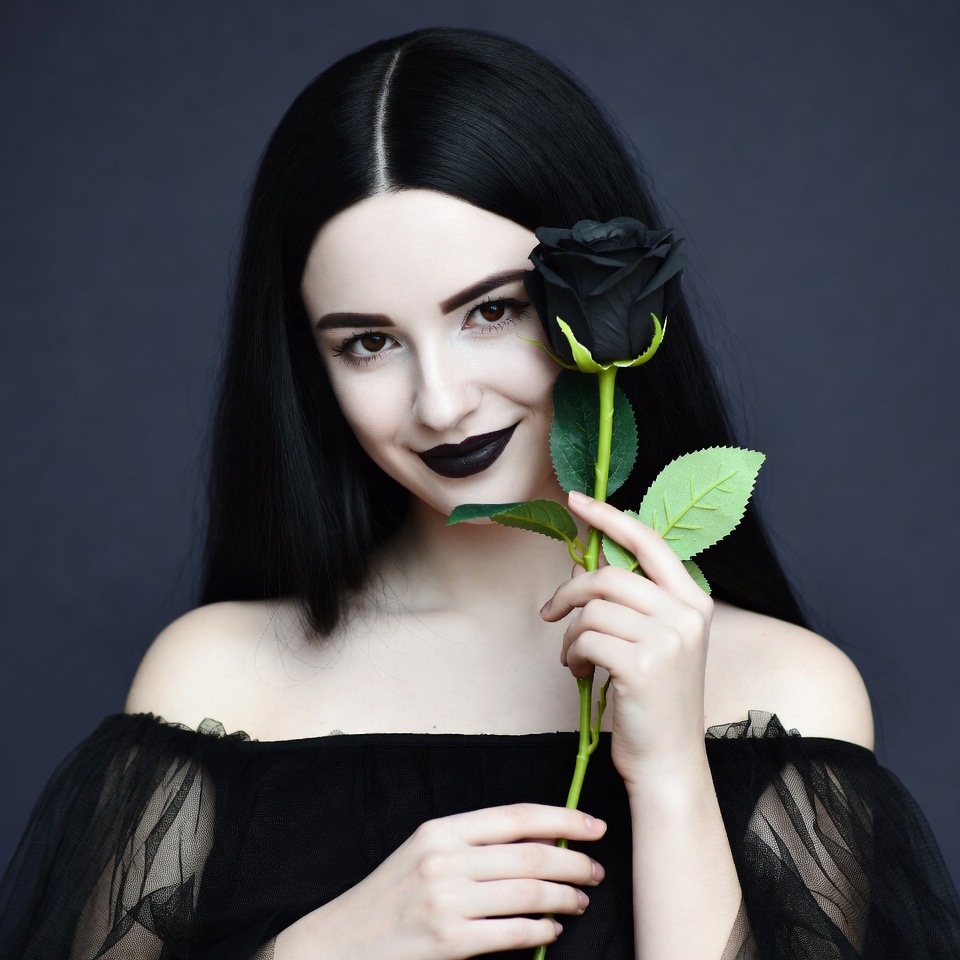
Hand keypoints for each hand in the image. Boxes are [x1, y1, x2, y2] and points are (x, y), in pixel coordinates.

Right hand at [274, 803, 605, 959]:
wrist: (338, 943)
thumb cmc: (389, 897)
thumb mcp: (423, 854)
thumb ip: (473, 846)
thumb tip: (537, 844)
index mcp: (441, 830)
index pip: (516, 816)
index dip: (563, 818)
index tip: (593, 826)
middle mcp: (445, 859)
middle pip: (531, 854)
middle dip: (574, 861)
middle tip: (597, 869)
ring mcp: (447, 901)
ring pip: (529, 893)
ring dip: (565, 897)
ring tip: (580, 900)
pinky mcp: (449, 942)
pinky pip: (513, 933)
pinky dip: (542, 930)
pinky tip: (552, 930)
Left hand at [541, 491, 713, 785]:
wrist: (668, 761)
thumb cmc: (656, 700)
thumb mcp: (655, 641)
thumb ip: (630, 601)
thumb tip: (584, 564)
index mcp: (694, 601)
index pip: (650, 541)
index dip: (609, 516)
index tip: (577, 500)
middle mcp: (686, 614)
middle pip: (608, 576)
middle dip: (569, 592)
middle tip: (551, 613)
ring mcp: (668, 640)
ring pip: (591, 610)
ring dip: (569, 634)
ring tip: (575, 658)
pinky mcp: (641, 665)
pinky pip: (585, 639)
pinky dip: (572, 655)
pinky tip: (581, 674)